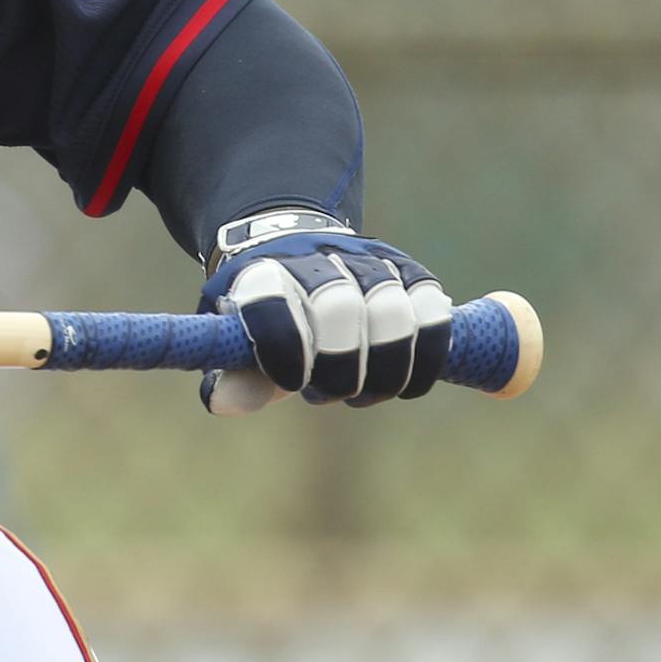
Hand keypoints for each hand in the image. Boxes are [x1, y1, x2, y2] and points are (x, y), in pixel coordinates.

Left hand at [198, 210, 450, 413]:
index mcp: (261, 274)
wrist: (291, 257)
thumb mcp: (236, 344)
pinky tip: (405, 382)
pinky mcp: (410, 271)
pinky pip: (432, 309)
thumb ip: (233, 377)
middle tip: (326, 392)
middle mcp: (315, 258)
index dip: (285, 347)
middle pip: (339, 306)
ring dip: (385, 366)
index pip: (273, 303)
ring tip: (362, 392)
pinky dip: (427, 354)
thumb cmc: (264, 317)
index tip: (291, 381)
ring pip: (392, 307)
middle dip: (340, 365)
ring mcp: (367, 260)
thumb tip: (228, 404)